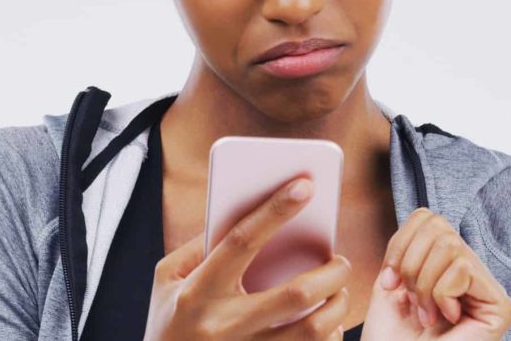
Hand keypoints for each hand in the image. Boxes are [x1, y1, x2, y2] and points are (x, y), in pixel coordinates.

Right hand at [143, 176, 352, 339]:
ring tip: (339, 290)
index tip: (305, 185)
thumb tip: (250, 214)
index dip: (274, 210)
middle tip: (341, 260)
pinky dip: (331, 336)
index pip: (242, 241)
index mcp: (198, 291)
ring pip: (311, 330)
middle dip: (330, 273)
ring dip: (338, 307)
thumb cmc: (169, 317)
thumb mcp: (168, 278)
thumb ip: (201, 245)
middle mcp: (223, 325)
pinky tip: (331, 323)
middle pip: (294, 295)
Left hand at [361, 208, 510, 339]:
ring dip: (425, 285)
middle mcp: (472, 272)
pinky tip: (446, 319)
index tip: (391, 282)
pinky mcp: (501, 307)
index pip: (427, 217)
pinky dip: (441, 295)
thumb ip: (407, 246)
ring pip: (450, 244)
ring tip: (427, 314)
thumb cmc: (392, 340)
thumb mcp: (390, 283)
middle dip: (411, 265)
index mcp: (446, 264)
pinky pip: (462, 269)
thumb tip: (424, 216)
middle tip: (413, 302)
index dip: (400, 243)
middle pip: (439, 225)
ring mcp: (489, 290)